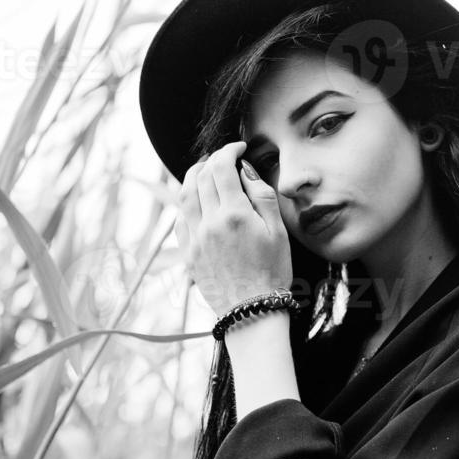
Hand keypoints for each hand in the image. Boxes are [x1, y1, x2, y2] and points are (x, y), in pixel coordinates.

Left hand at [175, 140, 291, 316]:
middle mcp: (209, 223)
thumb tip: (245, 170)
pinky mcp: (188, 253)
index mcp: (234, 214)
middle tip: (225, 157)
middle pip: (201, 176)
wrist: (251, 311)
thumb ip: (262, 196)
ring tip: (205, 170)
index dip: (229, 150)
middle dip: (212, 160)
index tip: (239, 147)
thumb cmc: (272, 272)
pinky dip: (187, 201)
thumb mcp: (278, 231)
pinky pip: (180, 218)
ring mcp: (195, 238)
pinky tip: (197, 200)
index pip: (221, 167)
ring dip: (193, 176)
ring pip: (184, 194)